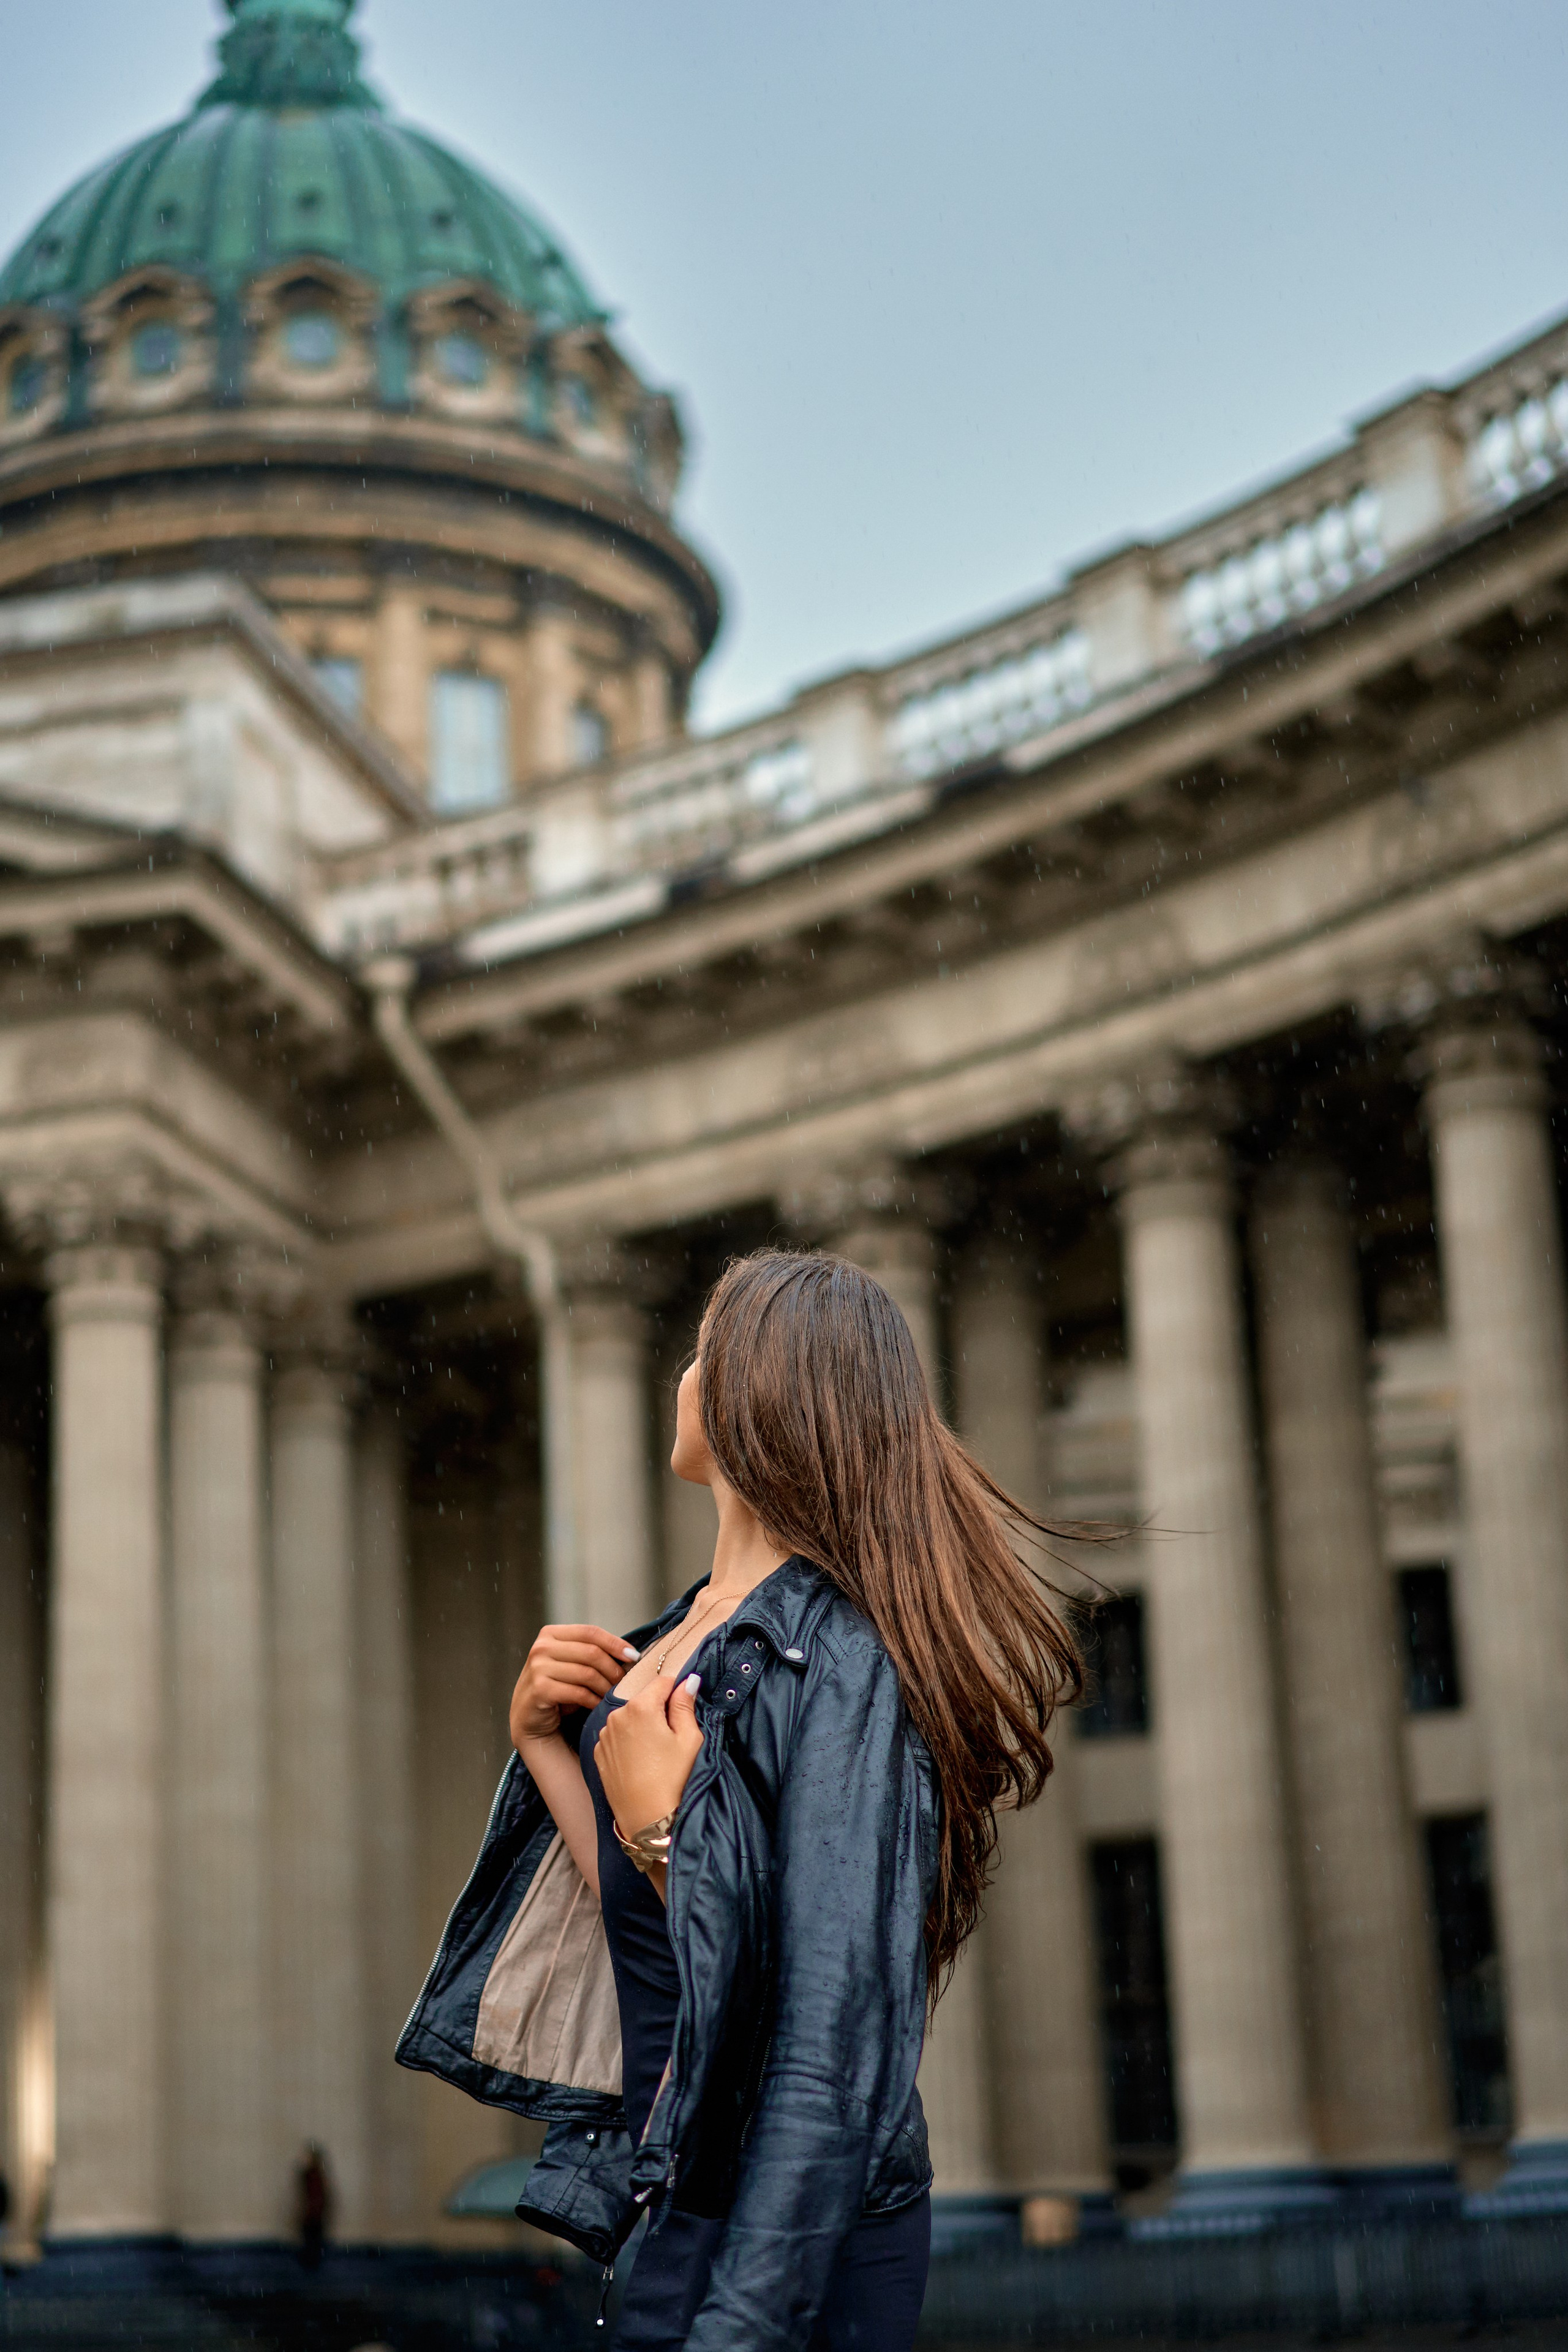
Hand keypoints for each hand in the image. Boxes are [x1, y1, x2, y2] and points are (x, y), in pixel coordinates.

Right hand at [510, 1623, 639, 1749]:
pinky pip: (578, 1693)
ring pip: (587, 1673)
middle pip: (591, 1652)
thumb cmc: (557, 1689)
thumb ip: (590, 1653)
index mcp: (550, 1634)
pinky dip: (594, 1700)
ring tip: (614, 1695)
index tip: (633, 1656)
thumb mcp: (570, 1664)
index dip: (615, 1643)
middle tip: (625, 1681)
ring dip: (606, 1687)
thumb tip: (629, 1653)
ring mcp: (538, 1668)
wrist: (530, 1718)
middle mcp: (541, 1647)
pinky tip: (600, 1705)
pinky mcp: (540, 1690)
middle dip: (613, 1668)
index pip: (590, 1632)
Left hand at [594, 1671, 703, 1839]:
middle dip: (659, 1710)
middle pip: (644, 1700)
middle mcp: (616, 1715)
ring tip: (656, 1753)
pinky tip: (641, 1762)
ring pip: (629, 1718)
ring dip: (642, 1725)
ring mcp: (604, 1735)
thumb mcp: (690, 1739)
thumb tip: (688, 1681)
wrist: (648, 1821)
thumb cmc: (674, 1780)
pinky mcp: (599, 1753)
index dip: (677, 1691)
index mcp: (641, 1707)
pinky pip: (617, 1736)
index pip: (662, 1682)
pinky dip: (629, 1741)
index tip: (685, 1707)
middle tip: (672, 1736)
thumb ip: (685, 1704)